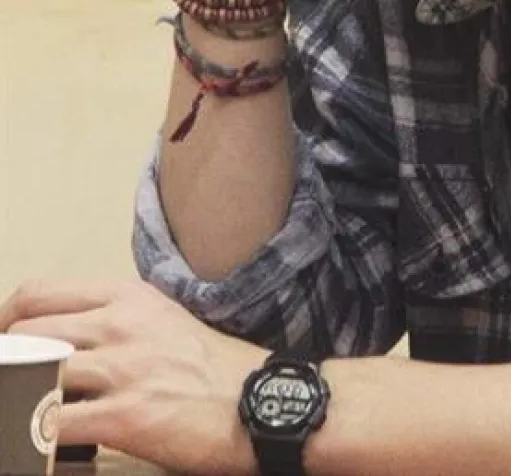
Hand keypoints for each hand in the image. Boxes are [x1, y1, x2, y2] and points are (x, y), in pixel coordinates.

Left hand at [0, 279, 263, 474]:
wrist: (257, 402)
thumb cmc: (212, 368)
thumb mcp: (163, 321)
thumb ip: (111, 321)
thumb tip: (57, 339)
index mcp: (129, 297)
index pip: (38, 294)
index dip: (4, 320)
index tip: (1, 342)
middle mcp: (122, 325)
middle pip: (24, 334)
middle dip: (4, 362)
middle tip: (8, 383)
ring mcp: (124, 370)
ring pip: (29, 375)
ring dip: (14, 398)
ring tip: (18, 410)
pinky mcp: (125, 417)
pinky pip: (50, 427)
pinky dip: (32, 437)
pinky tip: (37, 443)